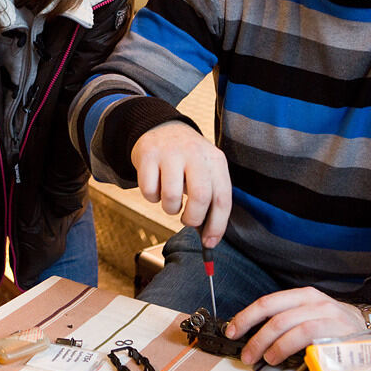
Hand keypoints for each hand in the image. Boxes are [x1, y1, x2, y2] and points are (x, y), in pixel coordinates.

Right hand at [130, 121, 230, 246]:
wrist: (160, 127)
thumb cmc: (187, 159)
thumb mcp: (206, 170)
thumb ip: (211, 198)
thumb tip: (209, 237)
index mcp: (216, 160)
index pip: (222, 198)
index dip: (217, 225)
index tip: (209, 242)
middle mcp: (195, 154)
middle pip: (200, 197)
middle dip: (193, 219)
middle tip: (187, 221)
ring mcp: (170, 153)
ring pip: (171, 197)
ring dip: (170, 209)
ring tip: (170, 200)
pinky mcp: (148, 155)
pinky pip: (149, 191)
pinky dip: (151, 197)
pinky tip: (156, 186)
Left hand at [225, 287, 364, 364]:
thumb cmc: (337, 327)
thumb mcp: (310, 316)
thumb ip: (287, 321)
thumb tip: (255, 334)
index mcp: (304, 295)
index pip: (267, 302)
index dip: (246, 316)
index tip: (232, 330)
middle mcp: (314, 301)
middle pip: (273, 313)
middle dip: (253, 334)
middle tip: (245, 352)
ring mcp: (326, 314)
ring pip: (287, 324)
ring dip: (268, 343)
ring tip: (261, 358)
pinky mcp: (336, 330)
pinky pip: (305, 336)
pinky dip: (287, 347)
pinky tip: (279, 356)